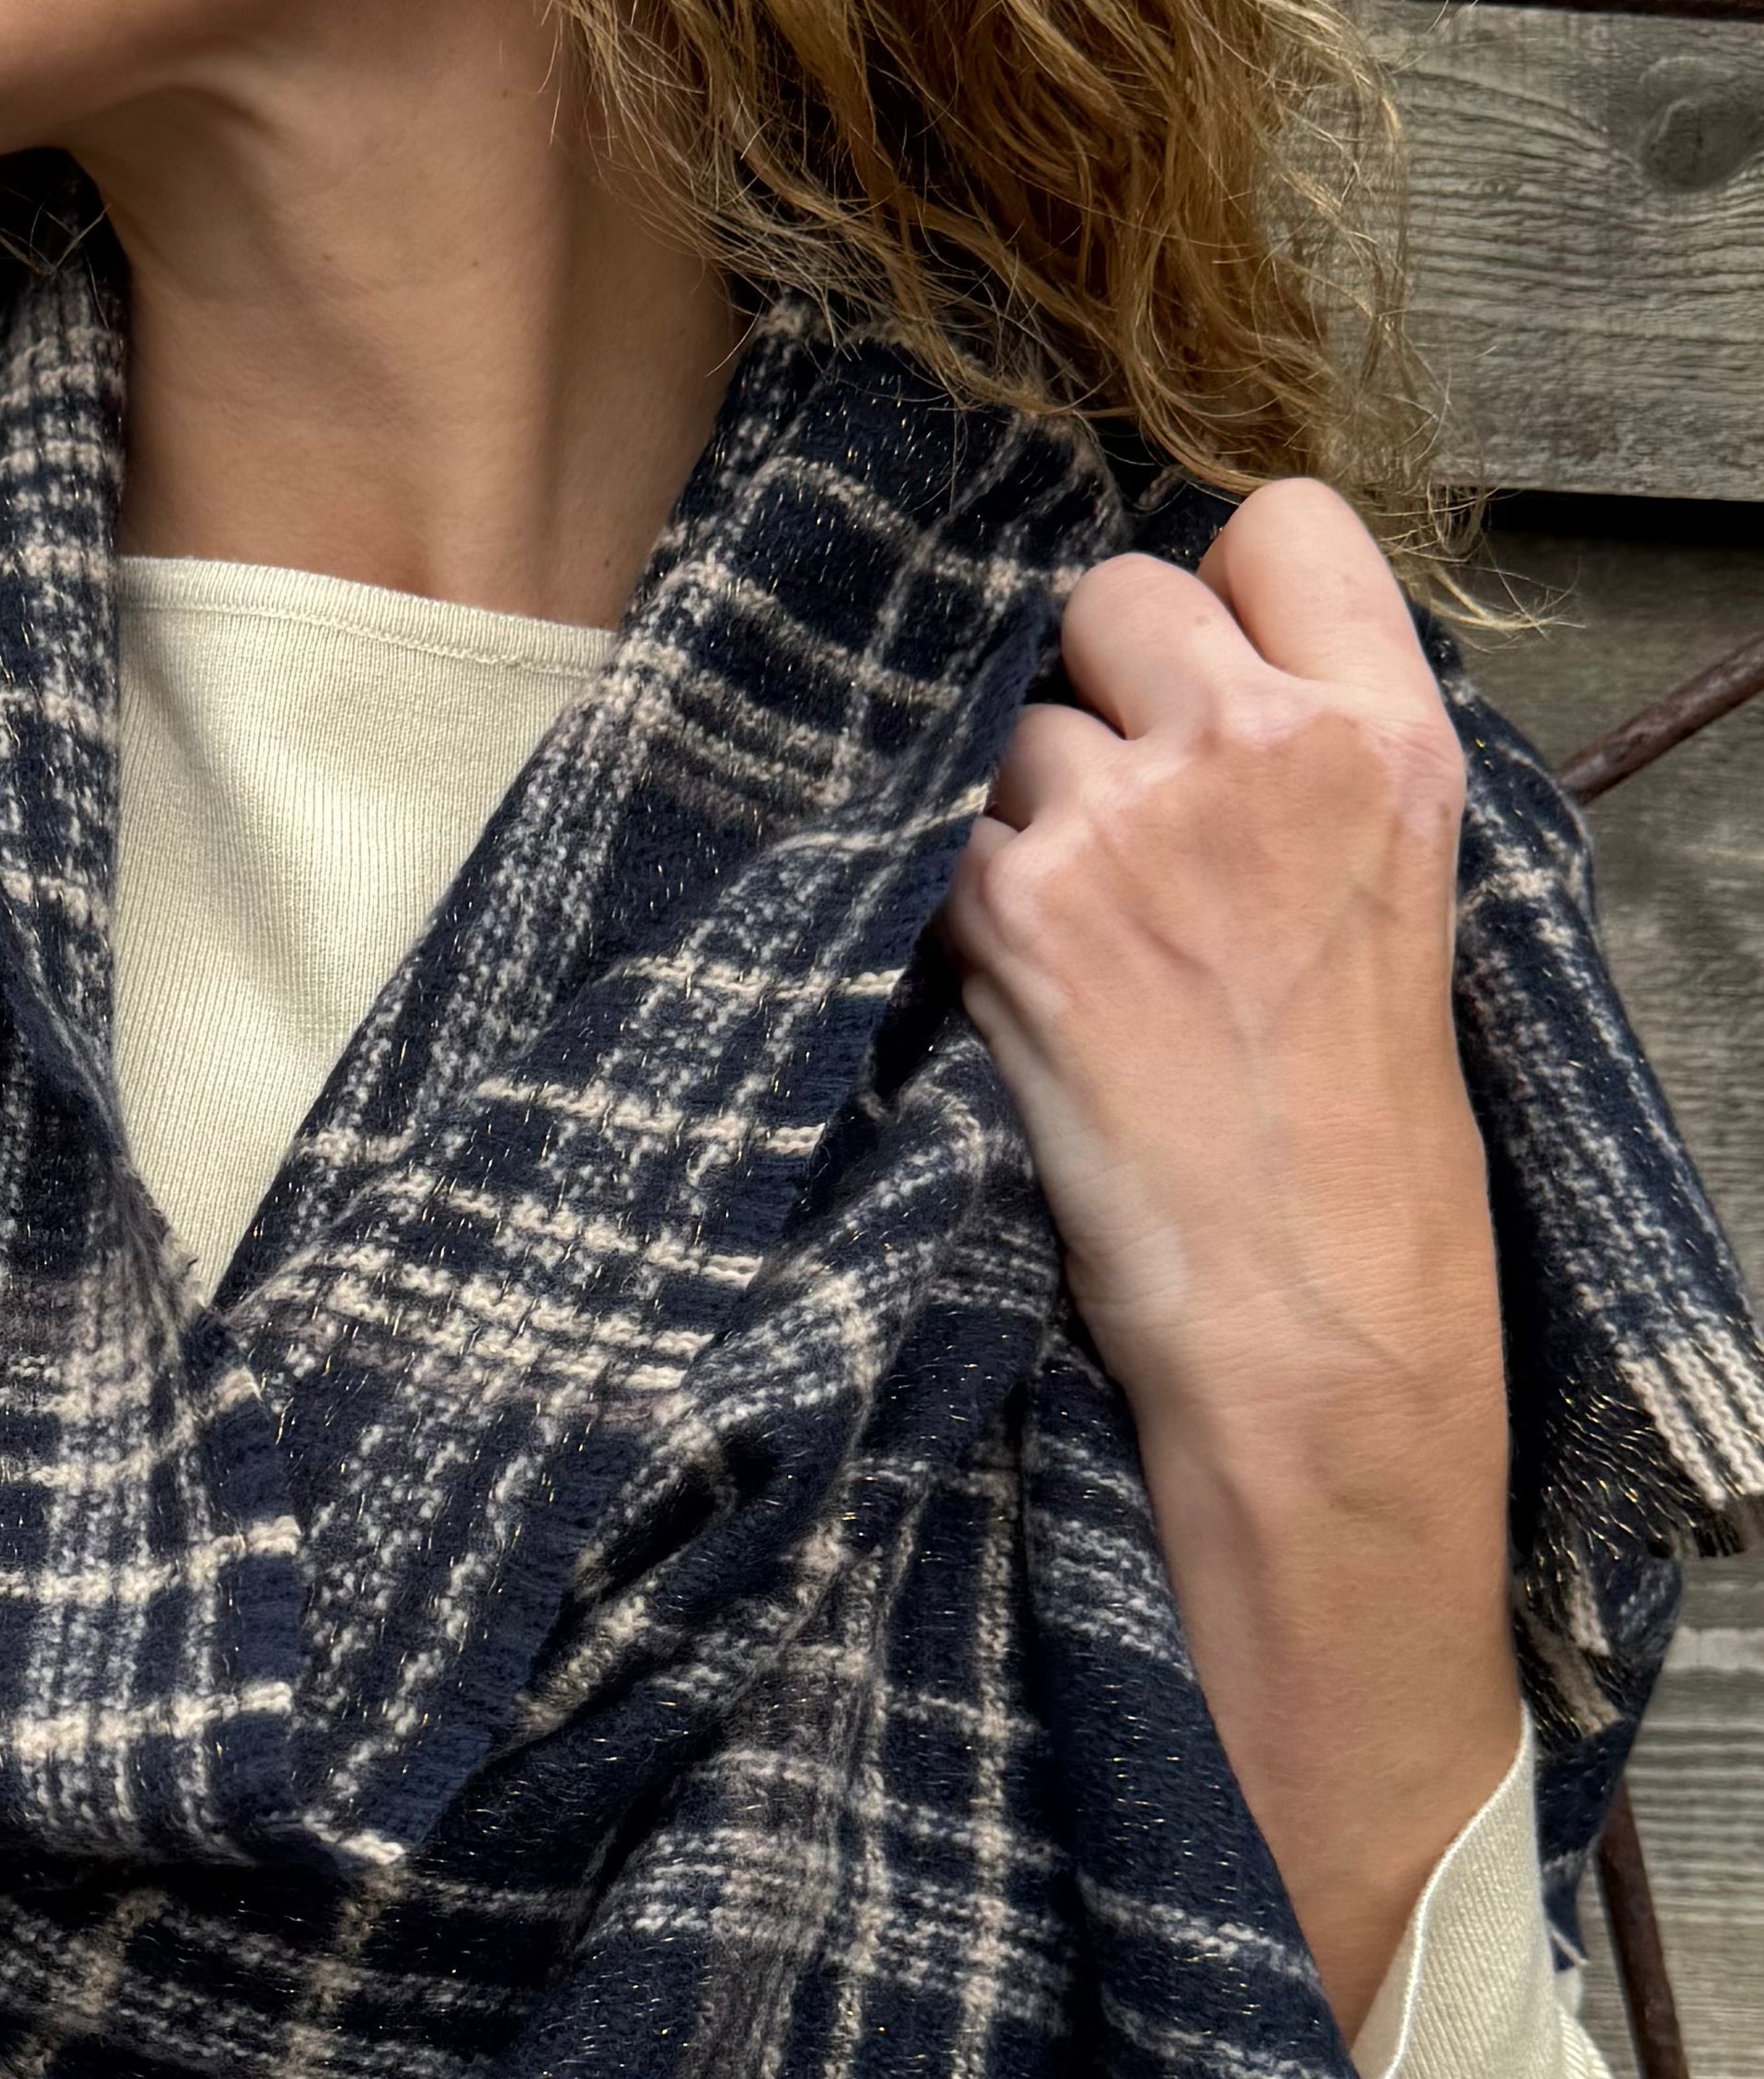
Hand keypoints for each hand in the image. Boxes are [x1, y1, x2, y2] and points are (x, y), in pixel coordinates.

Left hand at [937, 479, 1522, 2035]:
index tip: (1185, 669)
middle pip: (1112, 591)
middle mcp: (1261, 748)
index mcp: (1387, 736)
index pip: (1278, 520)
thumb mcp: (1387, 905)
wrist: (1304, 1311)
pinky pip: (937, 834)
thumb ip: (1299, 769)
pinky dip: (947, 897)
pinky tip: (1000, 983)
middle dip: (1085, 684)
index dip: (1210, 582)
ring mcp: (1132, 821)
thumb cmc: (1346, 1142)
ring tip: (1064, 939)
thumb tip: (1177, 686)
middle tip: (1101, 821)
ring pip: (1010, 721)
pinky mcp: (1018, 910)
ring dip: (1008, 806)